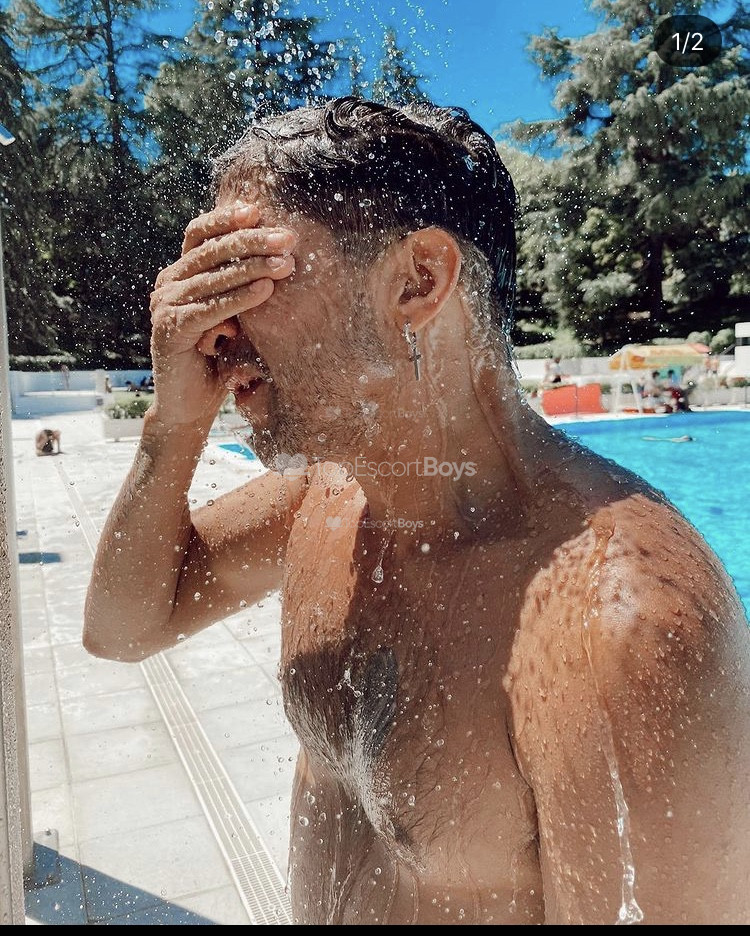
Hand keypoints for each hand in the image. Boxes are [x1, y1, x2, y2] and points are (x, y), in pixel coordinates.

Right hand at [149, 202, 296, 426]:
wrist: (190, 404)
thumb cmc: (221, 358)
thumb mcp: (237, 315)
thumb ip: (245, 285)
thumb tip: (285, 254)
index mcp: (181, 273)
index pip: (200, 234)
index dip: (226, 219)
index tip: (258, 209)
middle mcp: (168, 283)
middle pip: (211, 251)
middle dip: (252, 241)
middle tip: (287, 238)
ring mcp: (165, 305)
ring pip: (212, 277)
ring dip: (252, 267)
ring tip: (285, 264)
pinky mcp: (169, 330)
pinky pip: (209, 308)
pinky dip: (238, 298)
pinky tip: (265, 291)